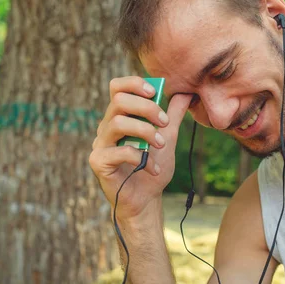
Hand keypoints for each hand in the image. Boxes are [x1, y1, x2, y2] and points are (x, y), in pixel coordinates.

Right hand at [89, 76, 191, 222]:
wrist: (146, 200)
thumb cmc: (152, 168)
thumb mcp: (167, 137)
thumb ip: (173, 115)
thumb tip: (186, 93)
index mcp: (119, 117)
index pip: (117, 87)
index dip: (133, 83)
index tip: (155, 92)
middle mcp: (106, 128)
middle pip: (118, 101)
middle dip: (146, 108)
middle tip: (164, 122)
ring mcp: (100, 145)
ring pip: (118, 123)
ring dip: (145, 131)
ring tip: (161, 145)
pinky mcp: (99, 162)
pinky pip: (119, 151)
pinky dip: (141, 158)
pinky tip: (153, 168)